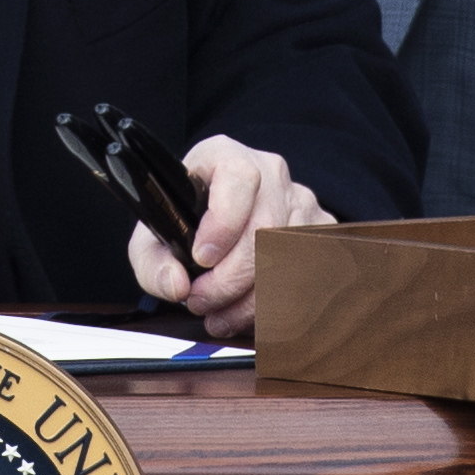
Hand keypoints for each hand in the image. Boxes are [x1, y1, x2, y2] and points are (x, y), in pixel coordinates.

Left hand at [128, 135, 330, 338]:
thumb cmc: (185, 220)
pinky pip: (311, 278)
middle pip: (265, 228)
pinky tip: (250, 317)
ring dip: (253, 302)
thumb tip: (177, 285)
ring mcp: (302, 202)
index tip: (201, 258)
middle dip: (230, 279)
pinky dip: (280, 308)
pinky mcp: (322, 233)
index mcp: (225, 156)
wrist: (218, 218)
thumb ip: (151, 262)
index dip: (223, 221)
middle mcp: (270, 174)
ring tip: (220, 317)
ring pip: (291, 259)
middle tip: (201, 302)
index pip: (238, 177)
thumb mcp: (152, 236)